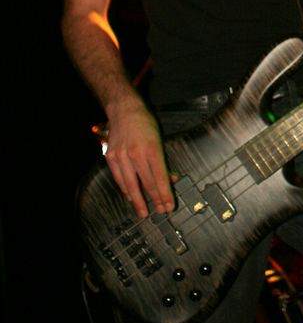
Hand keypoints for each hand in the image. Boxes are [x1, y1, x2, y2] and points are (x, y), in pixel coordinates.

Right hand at [104, 96, 174, 217]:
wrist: (124, 110)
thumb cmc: (144, 122)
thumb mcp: (159, 139)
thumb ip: (163, 160)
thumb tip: (171, 179)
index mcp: (151, 149)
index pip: (160, 178)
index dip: (165, 194)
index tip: (170, 206)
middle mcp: (135, 154)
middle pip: (147, 183)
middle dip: (155, 200)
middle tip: (161, 211)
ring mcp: (121, 156)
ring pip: (131, 185)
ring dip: (138, 201)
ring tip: (144, 212)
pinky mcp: (111, 157)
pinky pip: (119, 178)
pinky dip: (125, 189)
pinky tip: (131, 196)